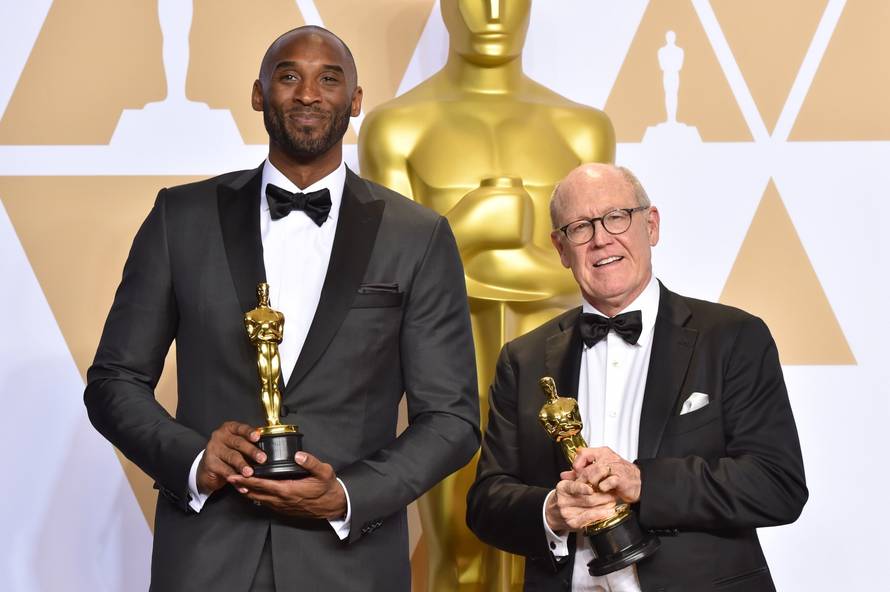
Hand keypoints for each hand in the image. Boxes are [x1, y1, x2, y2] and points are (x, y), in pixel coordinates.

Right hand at [196, 421, 264, 494]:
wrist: (208, 467)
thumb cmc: (228, 452)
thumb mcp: (238, 444)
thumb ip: (250, 443)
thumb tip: (270, 449)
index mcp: (229, 429)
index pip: (241, 428)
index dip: (249, 432)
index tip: (258, 437)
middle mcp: (220, 437)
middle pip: (238, 443)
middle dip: (252, 451)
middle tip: (262, 459)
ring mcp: (214, 450)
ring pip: (232, 457)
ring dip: (243, 466)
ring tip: (250, 473)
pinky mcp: (210, 464)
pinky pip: (226, 472)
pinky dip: (236, 481)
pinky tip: (243, 486)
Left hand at [228, 452, 346, 519]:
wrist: (334, 505)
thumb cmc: (328, 488)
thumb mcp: (324, 472)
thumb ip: (311, 462)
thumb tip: (298, 455)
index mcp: (289, 489)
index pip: (263, 484)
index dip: (247, 480)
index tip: (235, 475)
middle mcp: (283, 500)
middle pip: (257, 493)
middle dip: (242, 485)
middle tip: (229, 478)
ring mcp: (283, 506)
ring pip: (260, 500)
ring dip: (248, 492)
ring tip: (237, 485)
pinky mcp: (285, 509)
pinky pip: (267, 504)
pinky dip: (257, 497)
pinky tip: (254, 493)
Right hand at [545, 477, 618, 532]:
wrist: (553, 513)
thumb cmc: (566, 496)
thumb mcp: (569, 484)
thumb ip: (580, 478)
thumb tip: (597, 470)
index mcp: (562, 488)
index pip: (573, 487)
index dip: (583, 488)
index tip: (593, 488)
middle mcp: (563, 501)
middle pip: (586, 498)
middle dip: (603, 495)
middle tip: (614, 493)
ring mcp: (567, 513)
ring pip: (590, 508)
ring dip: (605, 505)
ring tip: (613, 501)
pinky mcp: (573, 523)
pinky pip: (589, 519)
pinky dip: (600, 514)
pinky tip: (609, 512)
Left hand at [571, 447, 641, 503]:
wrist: (639, 482)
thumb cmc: (618, 476)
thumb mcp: (598, 473)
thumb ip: (580, 472)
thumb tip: (563, 475)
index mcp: (601, 453)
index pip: (582, 452)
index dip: (576, 464)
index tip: (576, 473)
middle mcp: (608, 457)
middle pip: (587, 467)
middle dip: (582, 479)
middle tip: (581, 487)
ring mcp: (615, 467)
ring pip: (596, 473)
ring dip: (591, 484)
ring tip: (591, 490)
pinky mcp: (621, 478)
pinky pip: (607, 482)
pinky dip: (603, 487)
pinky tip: (603, 490)